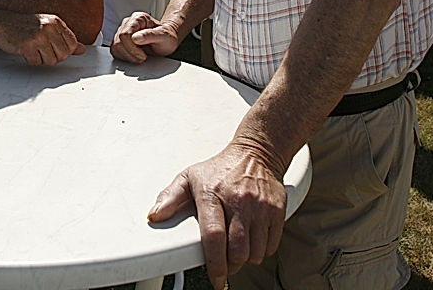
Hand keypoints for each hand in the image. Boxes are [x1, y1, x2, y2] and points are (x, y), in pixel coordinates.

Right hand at [0, 14, 85, 65]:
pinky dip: (30, 60)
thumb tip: (82, 49)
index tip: (52, 48)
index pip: (72, 44)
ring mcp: (39, 36)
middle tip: (40, 49)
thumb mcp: (47, 27)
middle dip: (52, 56)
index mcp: (56, 21)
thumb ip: (65, 38)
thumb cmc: (24, 26)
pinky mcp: (28, 45)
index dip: (63, 51)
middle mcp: (49, 27)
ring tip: (33, 49)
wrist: (0, 22)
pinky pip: (36, 62)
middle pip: (63, 55)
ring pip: (51, 61)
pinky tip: (24, 50)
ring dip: (41, 59)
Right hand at [109, 12, 181, 62]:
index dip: (131, 48)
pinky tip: (135, 57)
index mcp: (138, 19)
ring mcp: (123, 32)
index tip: (142, 55)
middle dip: (130, 53)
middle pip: (118, 41)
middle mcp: (128, 23)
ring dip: (127, 56)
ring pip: (115, 47)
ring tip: (140, 57)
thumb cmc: (166, 38)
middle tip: (143, 57)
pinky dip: (125, 57)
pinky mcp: (121, 41)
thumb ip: (150, 35)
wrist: (167, 41)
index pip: (125, 34)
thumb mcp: (164, 36)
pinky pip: (116, 51)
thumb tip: (135, 38)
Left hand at [148, 140, 287, 288]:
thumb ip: (170, 197)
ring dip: (246, 259)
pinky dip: (261, 251)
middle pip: (237, 250)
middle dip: (230, 265)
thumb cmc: (219, 170)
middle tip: (224, 264)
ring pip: (255, 252)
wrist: (255, 154)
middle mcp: (238, 200)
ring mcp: (260, 206)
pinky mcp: (277, 210)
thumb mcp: (189, 177)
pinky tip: (252, 240)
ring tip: (237, 249)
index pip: (213, 236)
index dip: (214, 263)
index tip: (215, 278)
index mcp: (212, 193)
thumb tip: (154, 216)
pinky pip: (271, 245)